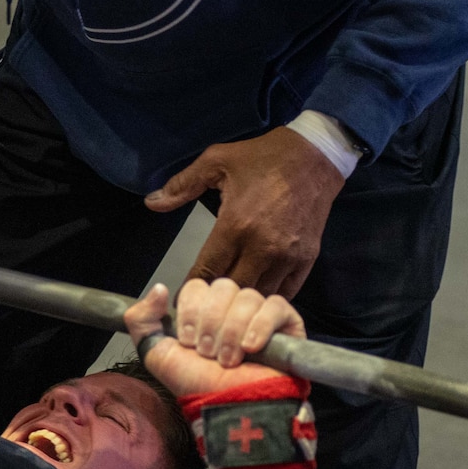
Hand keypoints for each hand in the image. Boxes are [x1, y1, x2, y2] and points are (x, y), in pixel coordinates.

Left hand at [124, 277, 305, 399]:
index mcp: (206, 311)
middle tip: (209, 353)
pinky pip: (275, 306)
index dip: (191, 311)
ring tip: (229, 360)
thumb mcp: (157, 353)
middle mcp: (233, 309)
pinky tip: (251, 348)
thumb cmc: (198, 386)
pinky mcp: (288, 324)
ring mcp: (261, 315)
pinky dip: (260, 326)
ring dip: (232, 331)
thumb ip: (141, 320)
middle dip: (211, 323)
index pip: (199, 285)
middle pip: (223, 287)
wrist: (230, 410)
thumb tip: (159, 288)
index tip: (188, 341)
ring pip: (247, 297)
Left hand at [144, 127, 344, 297]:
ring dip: (242, 305)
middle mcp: (261, 247)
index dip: (191, 290)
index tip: (182, 300)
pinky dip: (268, 300)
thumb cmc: (264, 158)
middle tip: (203, 309)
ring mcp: (286, 257)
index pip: (206, 271)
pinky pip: (285, 293)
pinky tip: (255, 302)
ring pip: (258, 297)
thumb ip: (183, 185)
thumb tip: (151, 203)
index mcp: (235, 225)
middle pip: (231, 292)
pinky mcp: (306, 260)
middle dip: (215, 303)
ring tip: (227, 312)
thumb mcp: (217, 161)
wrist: (315, 156)